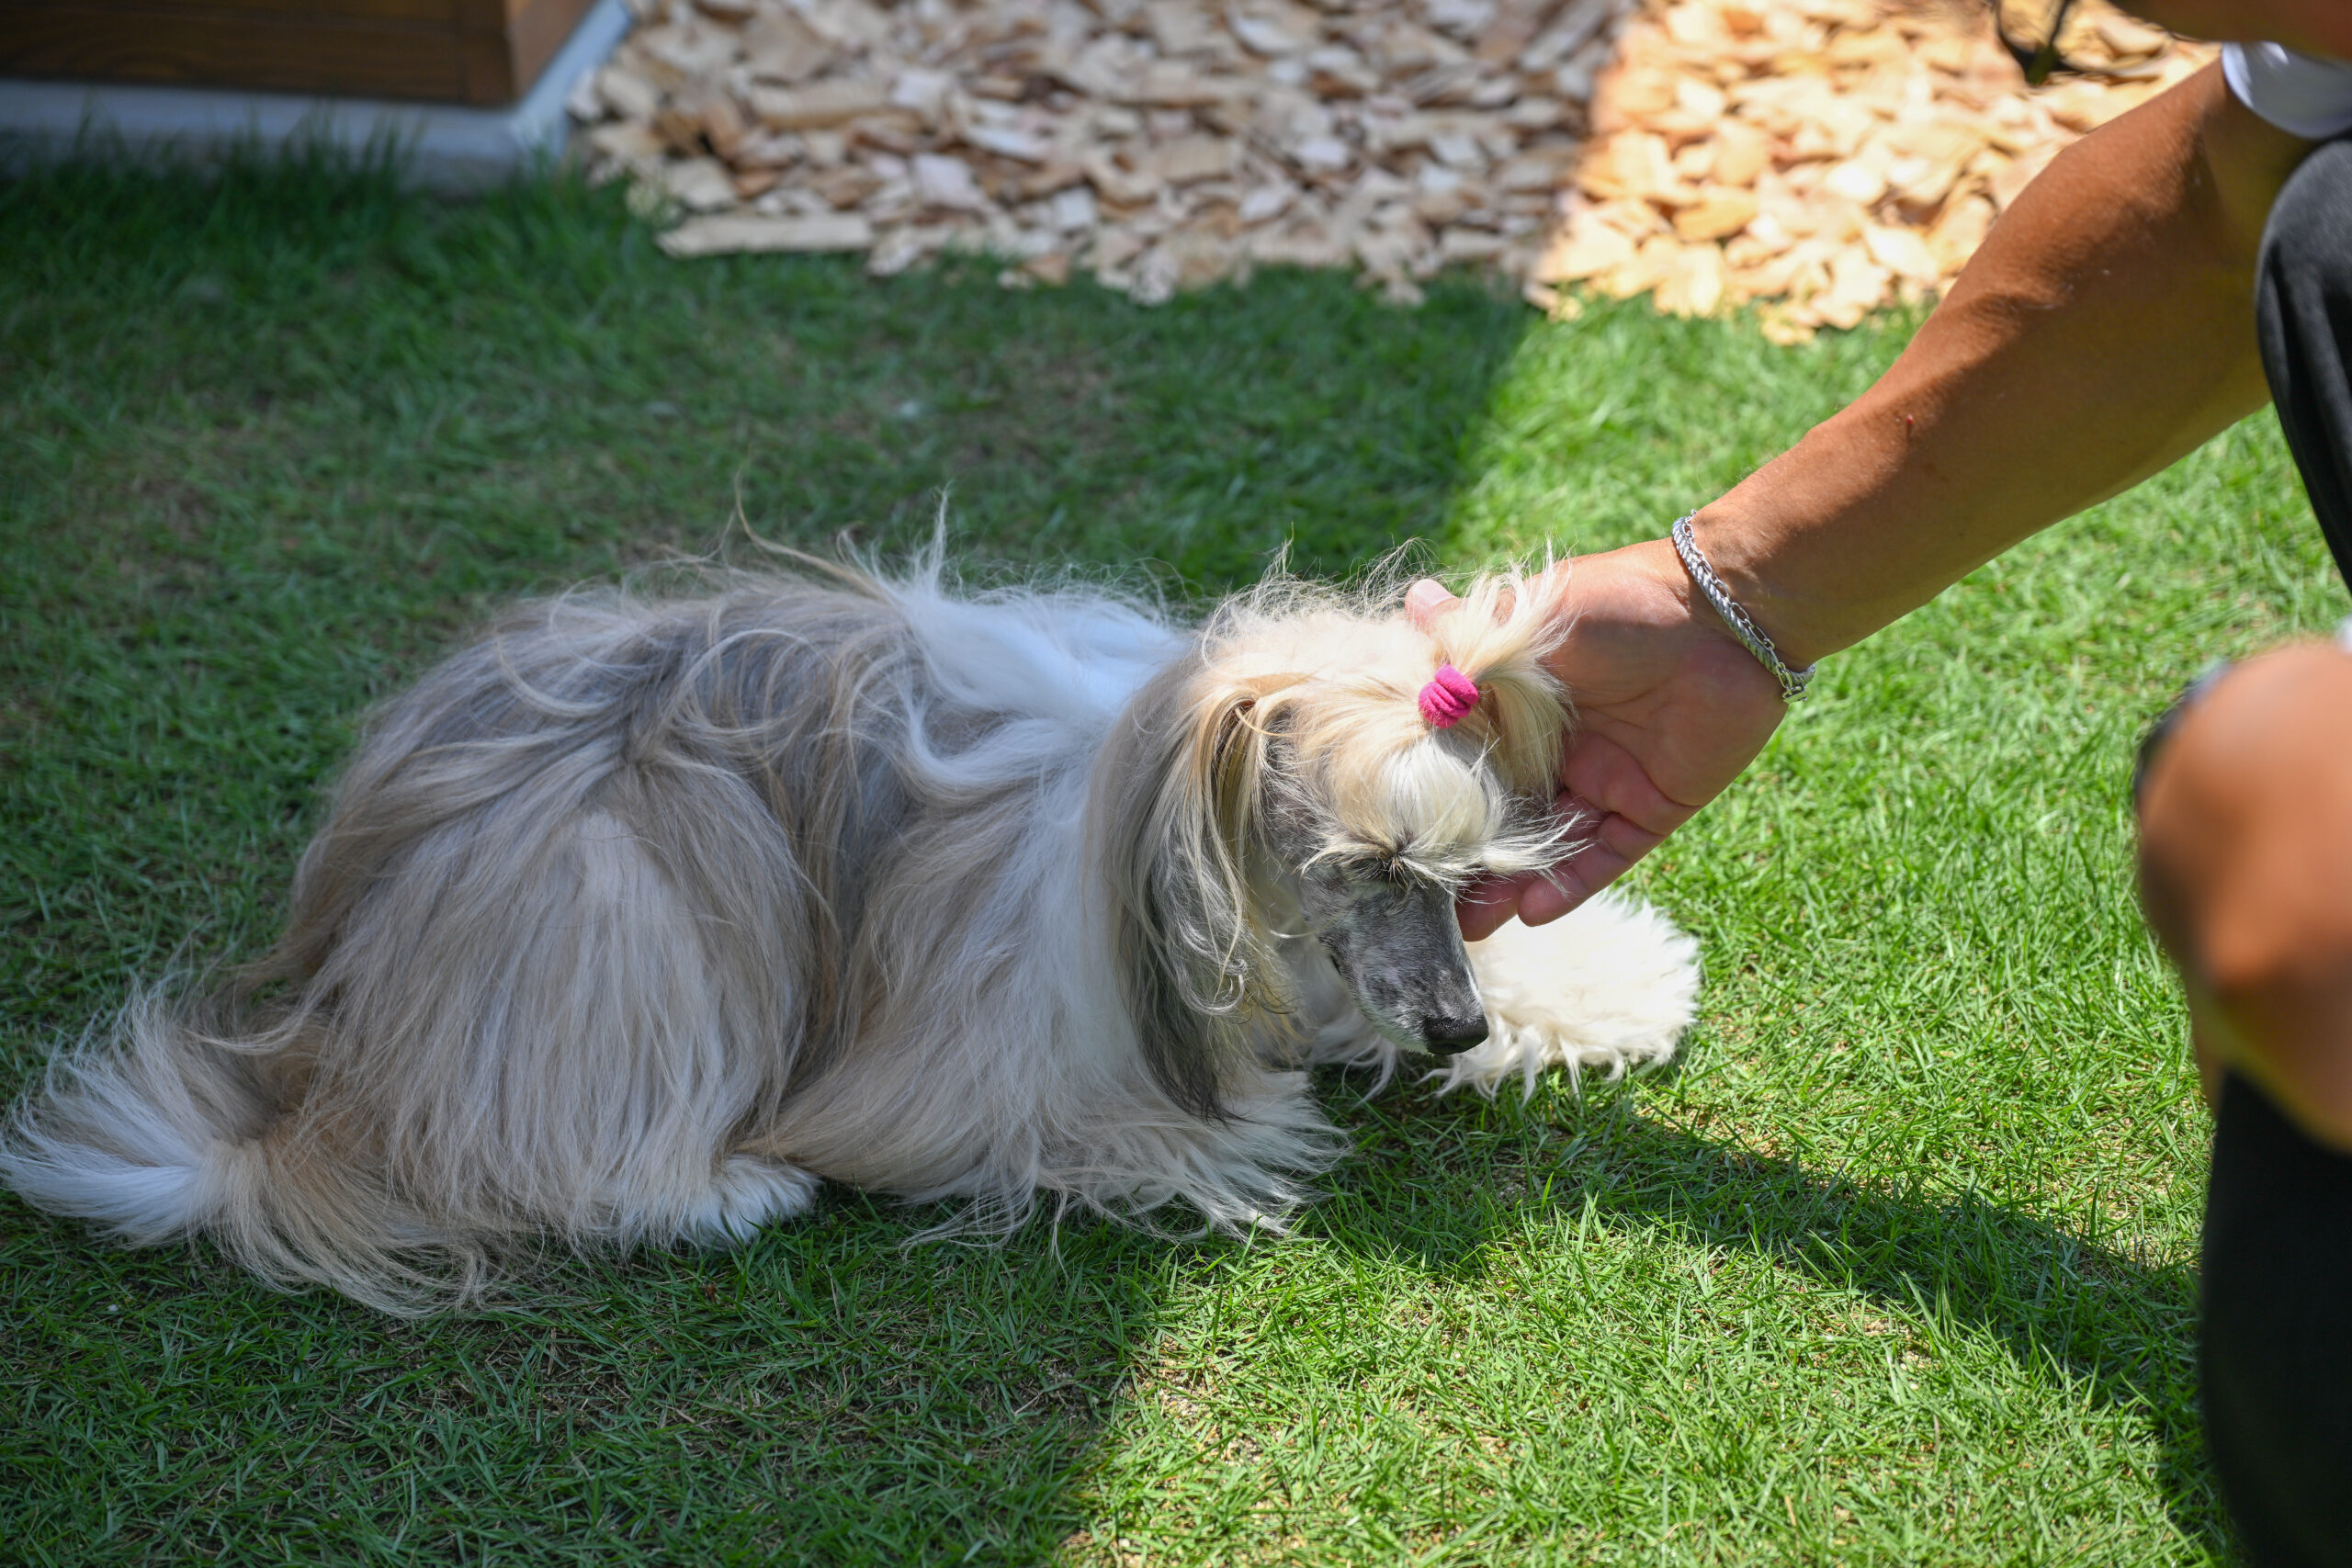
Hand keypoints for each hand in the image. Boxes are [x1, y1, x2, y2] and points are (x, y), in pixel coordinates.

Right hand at [1409, 539, 1787, 939]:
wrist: (1727, 611)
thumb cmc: (1622, 600)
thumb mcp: (1533, 616)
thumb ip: (1473, 634)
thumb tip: (1412, 601)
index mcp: (1524, 703)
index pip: (1468, 761)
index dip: (1433, 796)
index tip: (1390, 834)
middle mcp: (1559, 748)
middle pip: (1502, 815)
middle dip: (1466, 859)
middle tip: (1420, 902)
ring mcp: (1605, 780)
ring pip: (1548, 845)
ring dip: (1510, 885)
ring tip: (1469, 925)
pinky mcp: (1652, 807)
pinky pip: (1605, 856)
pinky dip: (1569, 883)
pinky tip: (1531, 912)